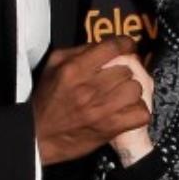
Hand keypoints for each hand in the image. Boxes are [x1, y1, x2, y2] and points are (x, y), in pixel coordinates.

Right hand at [32, 38, 151, 164]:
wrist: (38, 136)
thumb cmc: (45, 101)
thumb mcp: (53, 66)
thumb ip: (77, 51)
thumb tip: (101, 46)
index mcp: (74, 69)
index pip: (112, 47)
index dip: (125, 44)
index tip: (128, 46)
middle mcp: (89, 88)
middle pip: (127, 69)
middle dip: (124, 71)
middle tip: (117, 77)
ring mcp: (101, 110)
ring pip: (136, 89)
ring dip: (131, 91)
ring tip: (122, 94)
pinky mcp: (110, 128)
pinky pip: (140, 114)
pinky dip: (137, 111)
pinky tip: (127, 110)